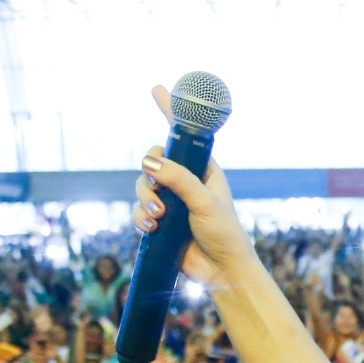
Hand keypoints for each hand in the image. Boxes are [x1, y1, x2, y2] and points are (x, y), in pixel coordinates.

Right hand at [131, 85, 251, 286]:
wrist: (222, 272)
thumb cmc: (224, 234)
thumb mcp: (205, 202)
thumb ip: (179, 180)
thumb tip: (149, 164)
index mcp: (203, 170)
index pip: (182, 136)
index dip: (169, 111)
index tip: (157, 88)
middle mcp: (185, 182)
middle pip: (153, 163)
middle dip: (150, 176)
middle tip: (160, 197)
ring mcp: (171, 202)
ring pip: (143, 187)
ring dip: (145, 200)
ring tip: (158, 218)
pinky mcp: (160, 223)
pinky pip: (139, 211)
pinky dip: (140, 218)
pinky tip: (151, 229)